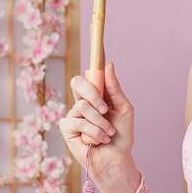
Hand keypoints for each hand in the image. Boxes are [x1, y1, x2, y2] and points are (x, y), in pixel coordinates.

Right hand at [59, 49, 134, 175]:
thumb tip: (109, 64)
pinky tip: (98, 141)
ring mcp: (73, 113)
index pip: (91, 72)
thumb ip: (115, 89)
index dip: (92, 55)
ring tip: (107, 134)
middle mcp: (83, 101)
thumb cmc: (122, 136)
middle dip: (93, 93)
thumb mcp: (124, 110)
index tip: (96, 33)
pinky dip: (93, 132)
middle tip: (105, 108)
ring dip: (100, 123)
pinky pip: (78, 121)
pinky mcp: (67, 128)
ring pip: (83, 106)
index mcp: (97, 94)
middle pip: (78, 82)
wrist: (117, 160)